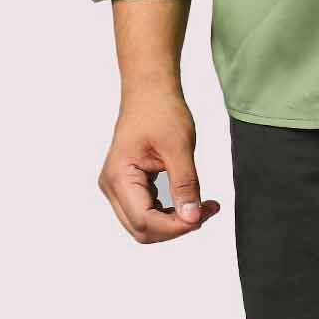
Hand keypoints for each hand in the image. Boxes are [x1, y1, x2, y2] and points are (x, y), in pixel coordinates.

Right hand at [98, 85, 220, 242]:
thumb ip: (185, 184)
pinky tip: (187, 201)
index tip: (203, 215)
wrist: (150, 90)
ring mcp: (118, 186)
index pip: (144, 221)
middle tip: (206, 210)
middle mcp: (112, 186)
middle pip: (142, 228)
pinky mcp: (128, 184)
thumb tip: (192, 218)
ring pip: (144, 223)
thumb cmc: (160, 109)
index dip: (175, 226)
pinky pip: (146, 210)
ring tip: (201, 206)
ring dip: (173, 221)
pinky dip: (167, 212)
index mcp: (119, 176)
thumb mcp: (179, 146)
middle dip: (175, 226)